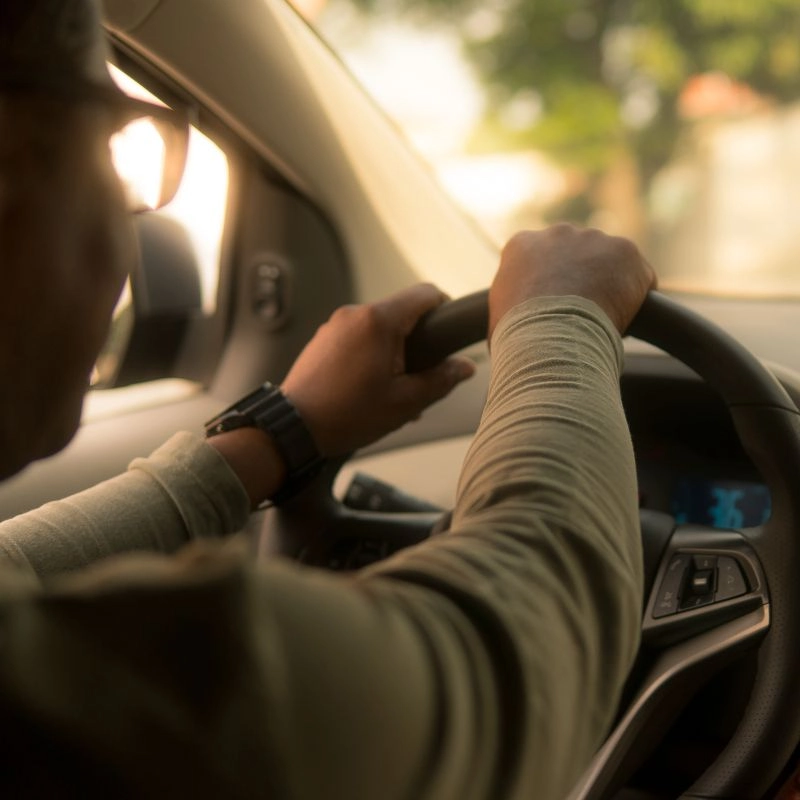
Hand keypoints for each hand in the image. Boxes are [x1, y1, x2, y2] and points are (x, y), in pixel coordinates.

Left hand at [282, 284, 474, 456]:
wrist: (294, 427)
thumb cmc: (348, 414)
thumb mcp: (405, 402)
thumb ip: (441, 379)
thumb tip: (465, 366)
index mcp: (379, 321)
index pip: (425, 293)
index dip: (445, 309)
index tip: (449, 333)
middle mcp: (355, 314)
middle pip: (401, 312)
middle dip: (417, 341)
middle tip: (420, 376)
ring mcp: (335, 325)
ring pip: (378, 327)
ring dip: (393, 351)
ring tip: (393, 391)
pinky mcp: (323, 339)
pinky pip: (357, 338)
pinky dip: (370, 355)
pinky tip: (370, 389)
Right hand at [489, 224, 656, 337]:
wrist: (549, 338)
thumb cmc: (518, 338)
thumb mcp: (499, 318)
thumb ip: (511, 307)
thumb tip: (515, 328)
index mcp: (521, 245)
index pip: (541, 260)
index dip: (550, 286)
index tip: (555, 309)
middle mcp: (557, 233)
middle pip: (577, 254)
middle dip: (582, 279)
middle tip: (582, 315)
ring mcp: (593, 239)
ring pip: (609, 263)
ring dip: (610, 286)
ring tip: (603, 321)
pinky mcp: (625, 251)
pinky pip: (638, 275)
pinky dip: (636, 297)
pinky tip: (626, 319)